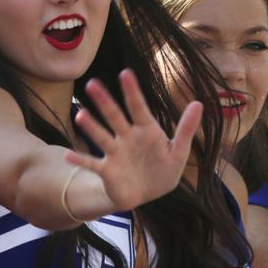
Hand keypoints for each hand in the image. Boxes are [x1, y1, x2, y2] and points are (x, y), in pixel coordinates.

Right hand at [67, 71, 201, 212]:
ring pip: (102, 137)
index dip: (132, 91)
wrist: (146, 195)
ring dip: (91, 127)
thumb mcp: (179, 152)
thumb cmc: (162, 170)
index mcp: (145, 130)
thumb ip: (186, 129)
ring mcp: (115, 153)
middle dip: (105, 101)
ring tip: (81, 115)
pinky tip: (68, 156)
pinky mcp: (107, 170)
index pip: (138, 107)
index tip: (125, 73)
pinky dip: (80, 160)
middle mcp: (126, 137)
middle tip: (92, 84)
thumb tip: (199, 103)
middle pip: (114, 116)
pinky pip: (92, 164)